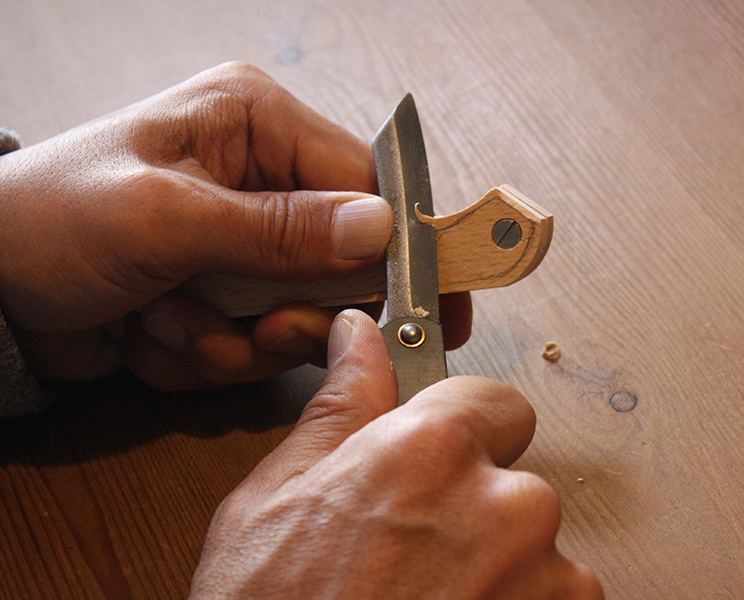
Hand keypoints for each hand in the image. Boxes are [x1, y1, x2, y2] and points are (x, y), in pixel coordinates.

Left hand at [0, 62, 471, 388]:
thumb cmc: (47, 220)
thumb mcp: (163, 216)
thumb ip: (276, 229)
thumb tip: (380, 229)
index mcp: (256, 124)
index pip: (365, 185)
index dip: (403, 247)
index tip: (434, 304)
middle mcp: (260, 180)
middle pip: (339, 264)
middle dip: (290, 311)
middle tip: (256, 326)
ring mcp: (242, 245)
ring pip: (294, 318)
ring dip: (230, 337)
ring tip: (165, 314)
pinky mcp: (221, 295)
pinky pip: (248, 345)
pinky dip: (200, 352)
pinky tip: (146, 328)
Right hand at [190, 309, 602, 599]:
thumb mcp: (276, 499)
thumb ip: (340, 407)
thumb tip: (359, 341)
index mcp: (432, 451)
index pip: (495, 400)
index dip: (466, 430)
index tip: (444, 460)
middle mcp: (504, 504)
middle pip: (516, 482)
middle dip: (477, 510)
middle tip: (414, 557)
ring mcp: (545, 578)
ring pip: (537, 552)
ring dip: (499, 572)